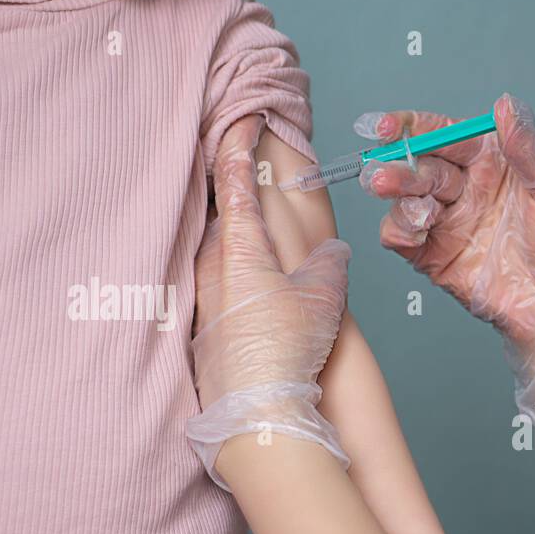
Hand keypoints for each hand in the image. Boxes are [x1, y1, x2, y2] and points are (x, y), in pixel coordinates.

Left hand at [188, 115, 352, 487]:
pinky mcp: (202, 337)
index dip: (236, 147)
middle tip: (251, 183)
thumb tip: (333, 251)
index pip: (233, 183)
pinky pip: (215, 296)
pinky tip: (251, 305)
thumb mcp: (323, 298)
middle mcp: (210, 270)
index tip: (239, 121)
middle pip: (220, 221)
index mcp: (239, 249)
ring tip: (259, 249)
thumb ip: (329, 265)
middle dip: (236, 201)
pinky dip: (232, 287)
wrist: (255, 412)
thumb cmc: (287, 349)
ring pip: (215, 261)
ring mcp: (201, 304)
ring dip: (235, 249)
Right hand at [357, 94, 534, 417]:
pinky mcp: (435, 255)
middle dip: (399, 165)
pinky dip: (398, 229)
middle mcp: (466, 187)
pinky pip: (401, 235)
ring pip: (406, 197)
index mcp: (494, 161)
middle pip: (420, 163)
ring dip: (398, 196)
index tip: (391, 126)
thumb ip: (530, 147)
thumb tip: (506, 105)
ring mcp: (448, 221)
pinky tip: (416, 231)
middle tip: (384, 174)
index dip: (416, 127)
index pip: (447, 133)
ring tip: (416, 210)